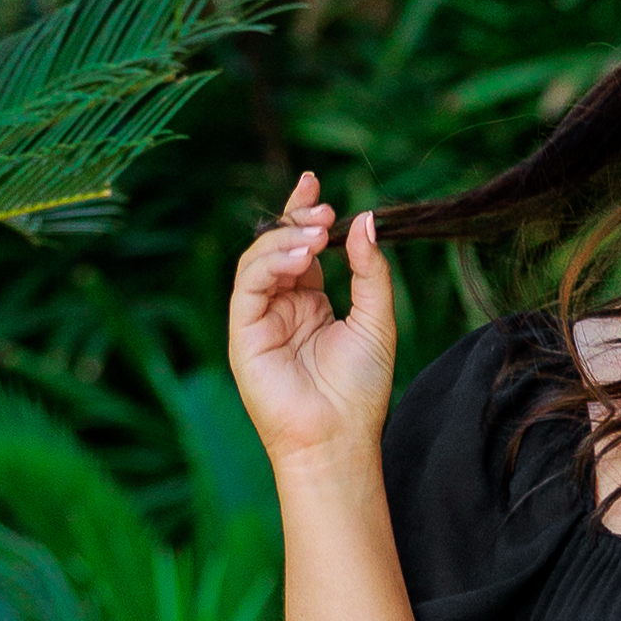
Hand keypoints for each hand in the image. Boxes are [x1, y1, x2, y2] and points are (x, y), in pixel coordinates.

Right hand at [228, 172, 396, 471]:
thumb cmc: (360, 388)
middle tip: (323, 206)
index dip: (305, 214)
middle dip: (297, 220)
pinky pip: (248, 285)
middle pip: (277, 246)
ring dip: (286, 239)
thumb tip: (364, 218)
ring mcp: (259, 318)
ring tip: (316, 232)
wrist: (338, 437)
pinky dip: (271, 263)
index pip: (303, 248)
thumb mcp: (377, 319)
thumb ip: (370, 270)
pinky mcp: (243, 332)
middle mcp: (281, 306)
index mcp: (311, 303)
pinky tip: (301, 256)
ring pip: (258, 260)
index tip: (315, 183)